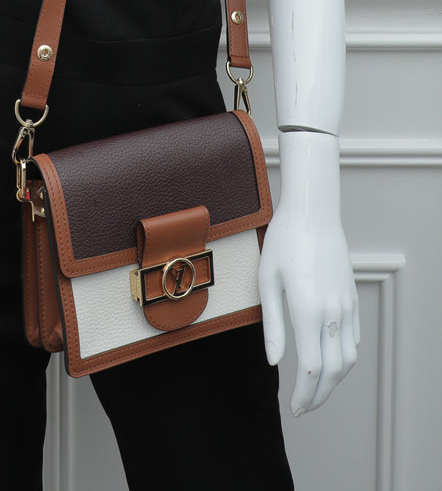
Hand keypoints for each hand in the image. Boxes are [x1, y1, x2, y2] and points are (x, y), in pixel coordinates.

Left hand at [259, 132, 358, 415]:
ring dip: (335, 381)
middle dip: (320, 397)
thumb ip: (272, 325)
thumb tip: (274, 361)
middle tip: (304, 408)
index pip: (311, 369)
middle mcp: (332, 312)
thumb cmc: (284, 241)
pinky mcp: (352, 297)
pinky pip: (354, 337)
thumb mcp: (267, 281)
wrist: (313, 212)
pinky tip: (330, 359)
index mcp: (308, 310)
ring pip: (349, 358)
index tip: (294, 408)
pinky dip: (345, 357)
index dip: (304, 395)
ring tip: (316, 389)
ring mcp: (346, 305)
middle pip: (334, 371)